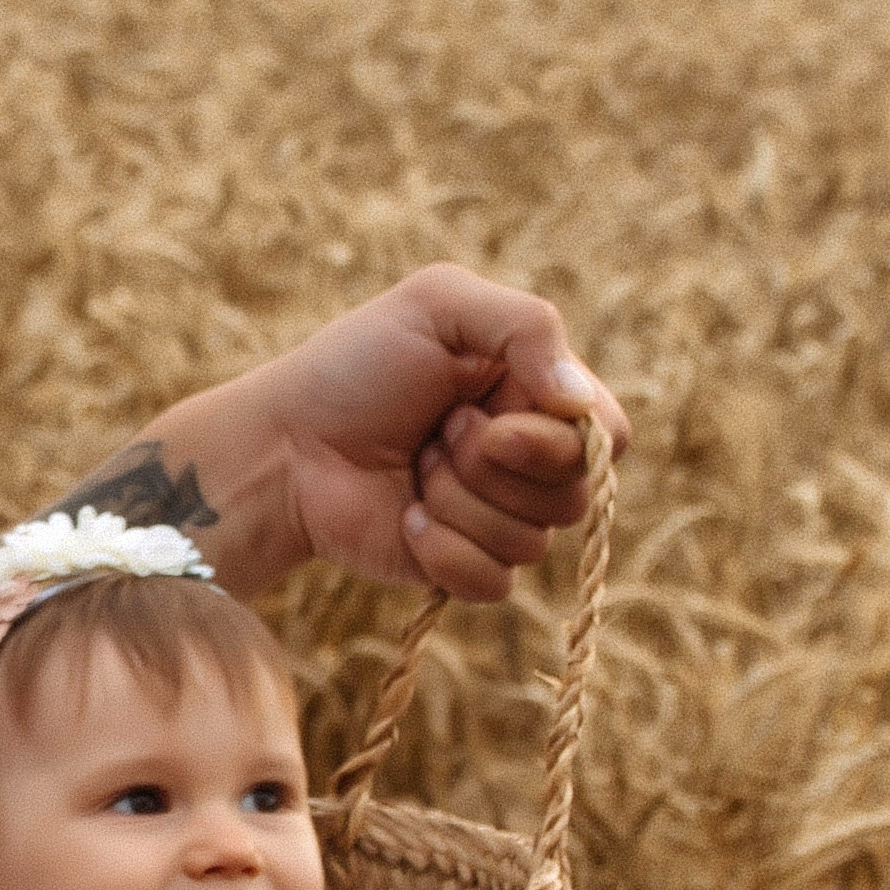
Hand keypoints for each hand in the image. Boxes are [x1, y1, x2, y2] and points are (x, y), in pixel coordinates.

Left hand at [245, 267, 627, 600]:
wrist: (283, 444)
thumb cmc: (355, 367)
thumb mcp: (440, 306)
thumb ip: (528, 326)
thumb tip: (579, 403)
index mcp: (536, 397)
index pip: (605, 437)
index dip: (558, 439)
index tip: (491, 414)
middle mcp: (527, 462)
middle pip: (573, 496)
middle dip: (491, 464)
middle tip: (436, 430)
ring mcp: (497, 519)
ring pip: (531, 542)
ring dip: (459, 501)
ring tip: (414, 467)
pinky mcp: (462, 568)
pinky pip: (494, 583)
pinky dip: (444, 551)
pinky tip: (406, 517)